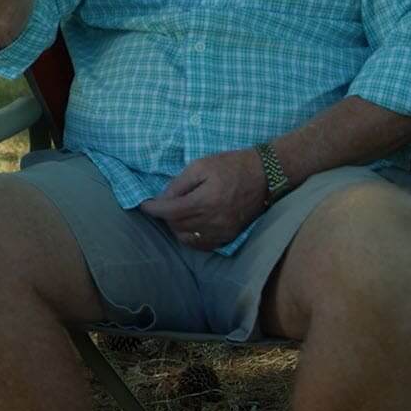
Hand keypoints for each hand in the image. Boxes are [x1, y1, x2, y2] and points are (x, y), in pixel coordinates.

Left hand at [139, 148, 268, 250]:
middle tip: (163, 204)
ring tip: (176, 214)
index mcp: (205, 201)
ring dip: (176, 227)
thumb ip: (179, 184)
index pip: (170, 212)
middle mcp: (213, 220)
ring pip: (187, 237)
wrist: (265, 175)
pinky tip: (189, 226)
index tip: (145, 205)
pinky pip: (203, 245)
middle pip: (176, 225)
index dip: (153, 209)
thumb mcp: (201, 166)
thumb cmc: (231, 166)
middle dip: (165, 215)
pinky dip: (191, 237)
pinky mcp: (229, 236)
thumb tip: (162, 199)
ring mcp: (222, 231)